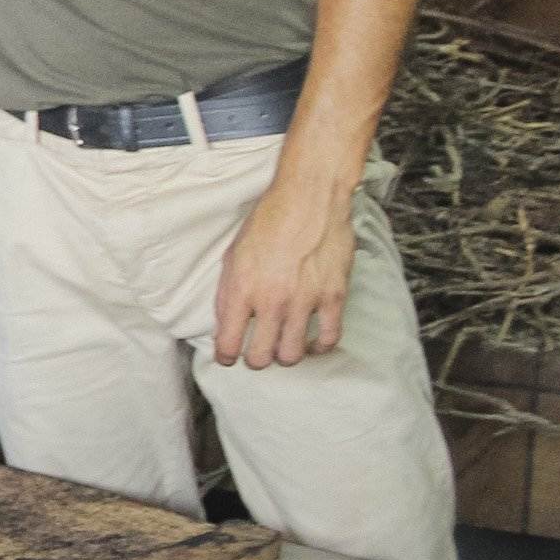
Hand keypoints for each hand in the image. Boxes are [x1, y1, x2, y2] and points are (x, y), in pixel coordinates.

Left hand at [211, 175, 355, 367]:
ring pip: (292, 354)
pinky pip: (329, 338)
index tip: (228, 357)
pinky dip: (320, 347)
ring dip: (285, 357)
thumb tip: (225, 324)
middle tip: (256, 355)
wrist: (308, 198)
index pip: (228, 343)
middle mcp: (271, 301)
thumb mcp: (233, 255)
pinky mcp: (333, 296)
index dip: (226, 356)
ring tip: (282, 349)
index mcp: (241, 290)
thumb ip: (228, 292)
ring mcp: (304, 301)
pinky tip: (313, 343)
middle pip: (261, 357)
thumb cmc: (268, 222)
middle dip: (255, 361)